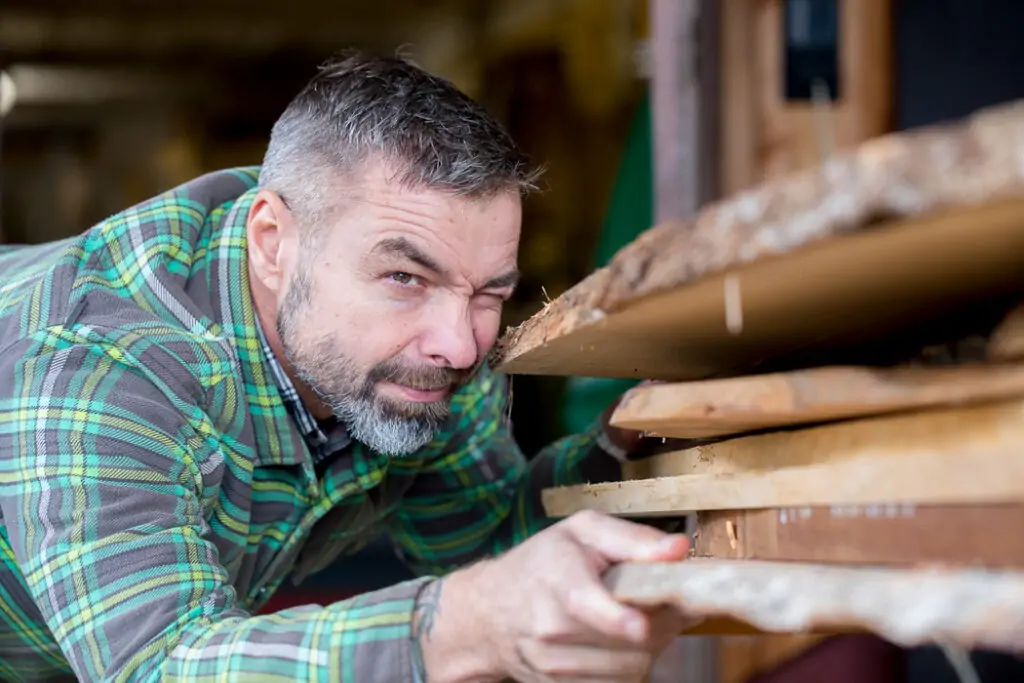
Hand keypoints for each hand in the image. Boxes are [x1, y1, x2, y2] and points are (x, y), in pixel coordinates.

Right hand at [447, 511, 693, 681]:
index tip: (639, 624)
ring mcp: (554, 665)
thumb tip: (679, 550)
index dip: (617, 618)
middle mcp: (551, 628)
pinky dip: (631, 664)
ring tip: (642, 619)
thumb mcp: (582, 531)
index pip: (585, 604)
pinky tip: (622, 641)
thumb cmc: (543, 563)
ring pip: (631, 669)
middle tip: (670, 603)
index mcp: (558, 579)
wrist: (490, 611)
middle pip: (628, 643)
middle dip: (663, 625)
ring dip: (651, 648)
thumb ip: (632, 539)